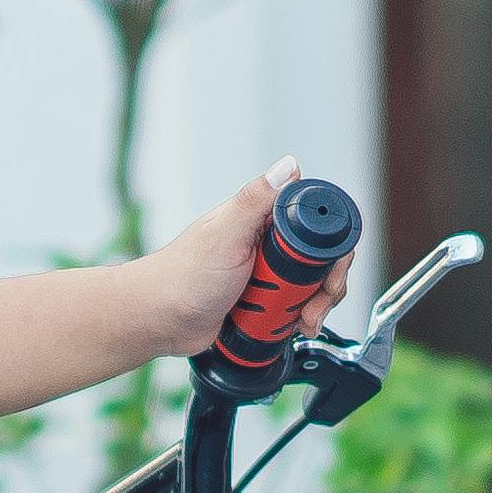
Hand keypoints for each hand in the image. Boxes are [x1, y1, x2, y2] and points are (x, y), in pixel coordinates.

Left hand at [126, 163, 351, 361]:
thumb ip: (256, 200)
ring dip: (315, 305)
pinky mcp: (261, 301)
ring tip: (304, 320)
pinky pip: (293, 308)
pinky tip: (294, 327)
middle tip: (318, 301)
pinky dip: (299, 319)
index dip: (333, 247)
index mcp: (263, 220)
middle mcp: (267, 244)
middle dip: (327, 284)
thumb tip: (288, 165)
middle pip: (320, 260)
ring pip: (311, 286)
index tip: (331, 268)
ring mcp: (265, 274)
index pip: (316, 225)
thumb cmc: (182, 275)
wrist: (158, 320)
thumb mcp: (226, 234)